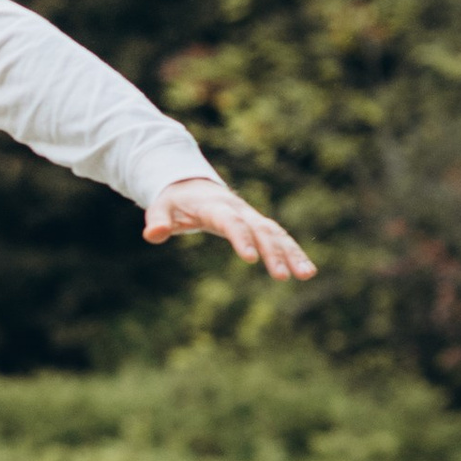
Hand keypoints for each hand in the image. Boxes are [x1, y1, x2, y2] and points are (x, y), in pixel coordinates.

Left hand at [144, 172, 315, 280]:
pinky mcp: (257, 225)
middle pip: (261, 230)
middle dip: (274, 252)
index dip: (241, 238)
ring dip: (293, 253)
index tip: (250, 259)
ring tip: (308, 275)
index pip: (231, 223)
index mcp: (216, 207)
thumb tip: (153, 234)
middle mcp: (239, 210)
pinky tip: (306, 271)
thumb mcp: (160, 207)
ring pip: (277, 234)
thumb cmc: (174, 200)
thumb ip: (158, 220)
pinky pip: (279, 237)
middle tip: (284, 277)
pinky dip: (293, 252)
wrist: (191, 184)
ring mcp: (251, 217)